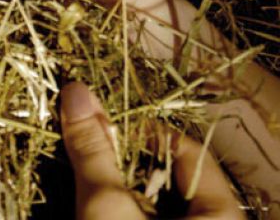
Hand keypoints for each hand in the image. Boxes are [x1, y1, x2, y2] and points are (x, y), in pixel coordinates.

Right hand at [61, 81, 244, 219]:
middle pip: (166, 174)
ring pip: (150, 201)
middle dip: (123, 157)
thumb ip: (94, 149)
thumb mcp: (107, 206)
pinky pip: (138, 217)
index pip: (186, 149)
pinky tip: (89, 207)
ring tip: (82, 175)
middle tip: (89, 147)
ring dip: (113, 184)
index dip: (142, 130)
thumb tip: (76, 91)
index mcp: (221, 214)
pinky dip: (115, 209)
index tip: (104, 123)